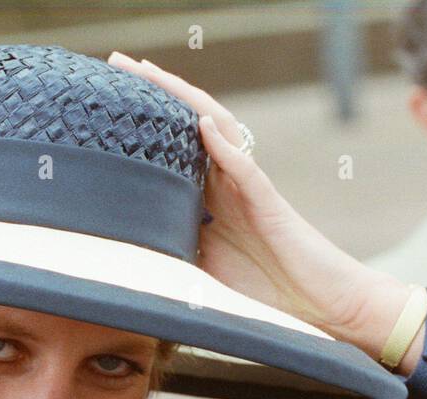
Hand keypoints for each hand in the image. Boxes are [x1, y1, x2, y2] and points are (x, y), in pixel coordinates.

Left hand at [107, 52, 421, 371]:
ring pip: (215, 131)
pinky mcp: (270, 204)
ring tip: (150, 72)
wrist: (319, 307)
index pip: (171, 147)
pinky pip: (245, 168)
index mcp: (209, 198)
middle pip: (188, 125)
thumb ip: (171, 255)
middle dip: (155, 92)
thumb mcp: (202, 275)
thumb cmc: (265, 294)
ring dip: (183, 100)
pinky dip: (224, 144)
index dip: (142, 121)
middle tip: (117, 63)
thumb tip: (124, 256)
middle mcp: (227, 184)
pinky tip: (202, 123)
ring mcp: (249, 190)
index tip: (106, 99)